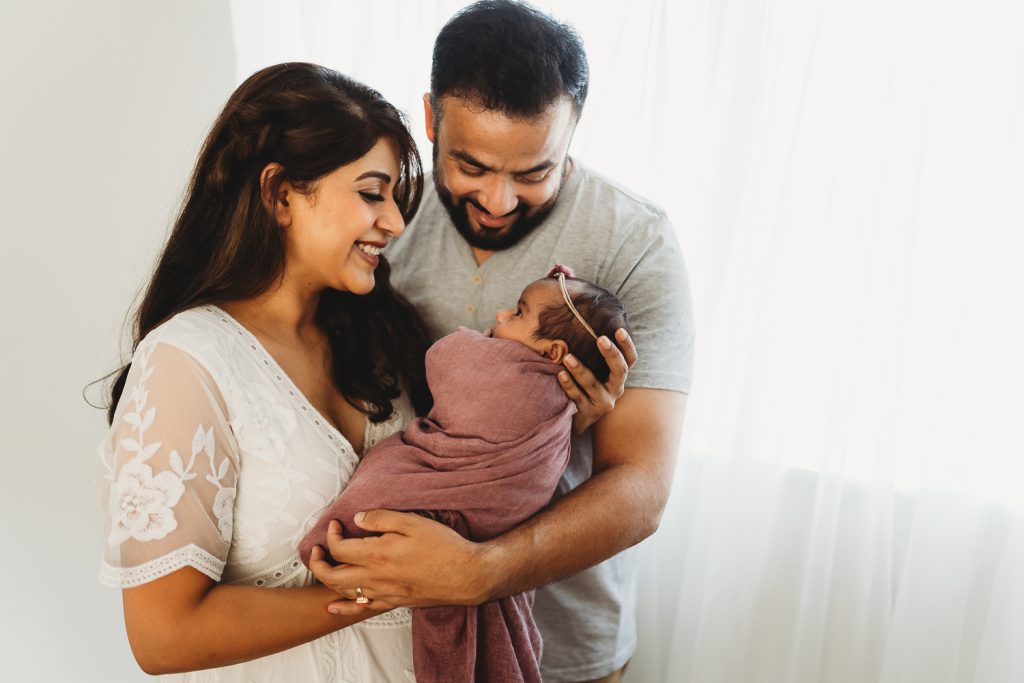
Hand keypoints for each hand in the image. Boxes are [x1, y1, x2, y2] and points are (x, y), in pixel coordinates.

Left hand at [308, 513, 496, 615]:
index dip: (331, 535)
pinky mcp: (394, 602)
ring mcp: (384, 592)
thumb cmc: (443, 546)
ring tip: (323, 568)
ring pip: (344, 592)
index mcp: (379, 554)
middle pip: (333, 575)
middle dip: (318, 562)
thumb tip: (357, 519)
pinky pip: (362, 609)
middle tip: (317, 549)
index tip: (335, 524)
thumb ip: (382, 518)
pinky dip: (344, 608)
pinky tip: (333, 606)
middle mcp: (376, 577)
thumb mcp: (414, 522)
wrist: (467, 575)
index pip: (340, 548)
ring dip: (327, 581)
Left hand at [559, 328, 636, 433]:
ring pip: (593, 384)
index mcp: (618, 375)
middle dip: (611, 354)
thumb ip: (590, 348)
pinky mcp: (589, 413)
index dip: (627, 345)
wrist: (573, 416)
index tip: (619, 329)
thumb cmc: (583, 383)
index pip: (630, 359)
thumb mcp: (592, 367)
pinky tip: (560, 374)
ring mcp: (603, 402)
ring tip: (568, 357)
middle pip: (620, 371)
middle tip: (600, 339)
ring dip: (580, 369)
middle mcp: (616, 388)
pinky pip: (578, 397)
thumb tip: (582, 313)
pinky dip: (569, 385)